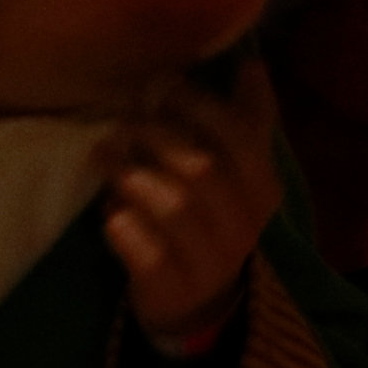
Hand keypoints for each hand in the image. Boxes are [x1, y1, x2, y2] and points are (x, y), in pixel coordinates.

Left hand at [102, 63, 283, 354]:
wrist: (198, 303)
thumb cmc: (211, 218)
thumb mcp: (236, 172)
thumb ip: (246, 120)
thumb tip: (253, 63)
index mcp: (263, 188)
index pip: (240, 137)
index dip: (198, 106)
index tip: (161, 85)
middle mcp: (245, 225)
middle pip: (202, 169)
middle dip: (157, 135)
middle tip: (124, 118)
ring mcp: (211, 261)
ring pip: (174, 207)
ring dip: (132, 174)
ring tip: (104, 154)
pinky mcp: (172, 288)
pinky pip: (147, 252)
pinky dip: (124, 227)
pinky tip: (110, 212)